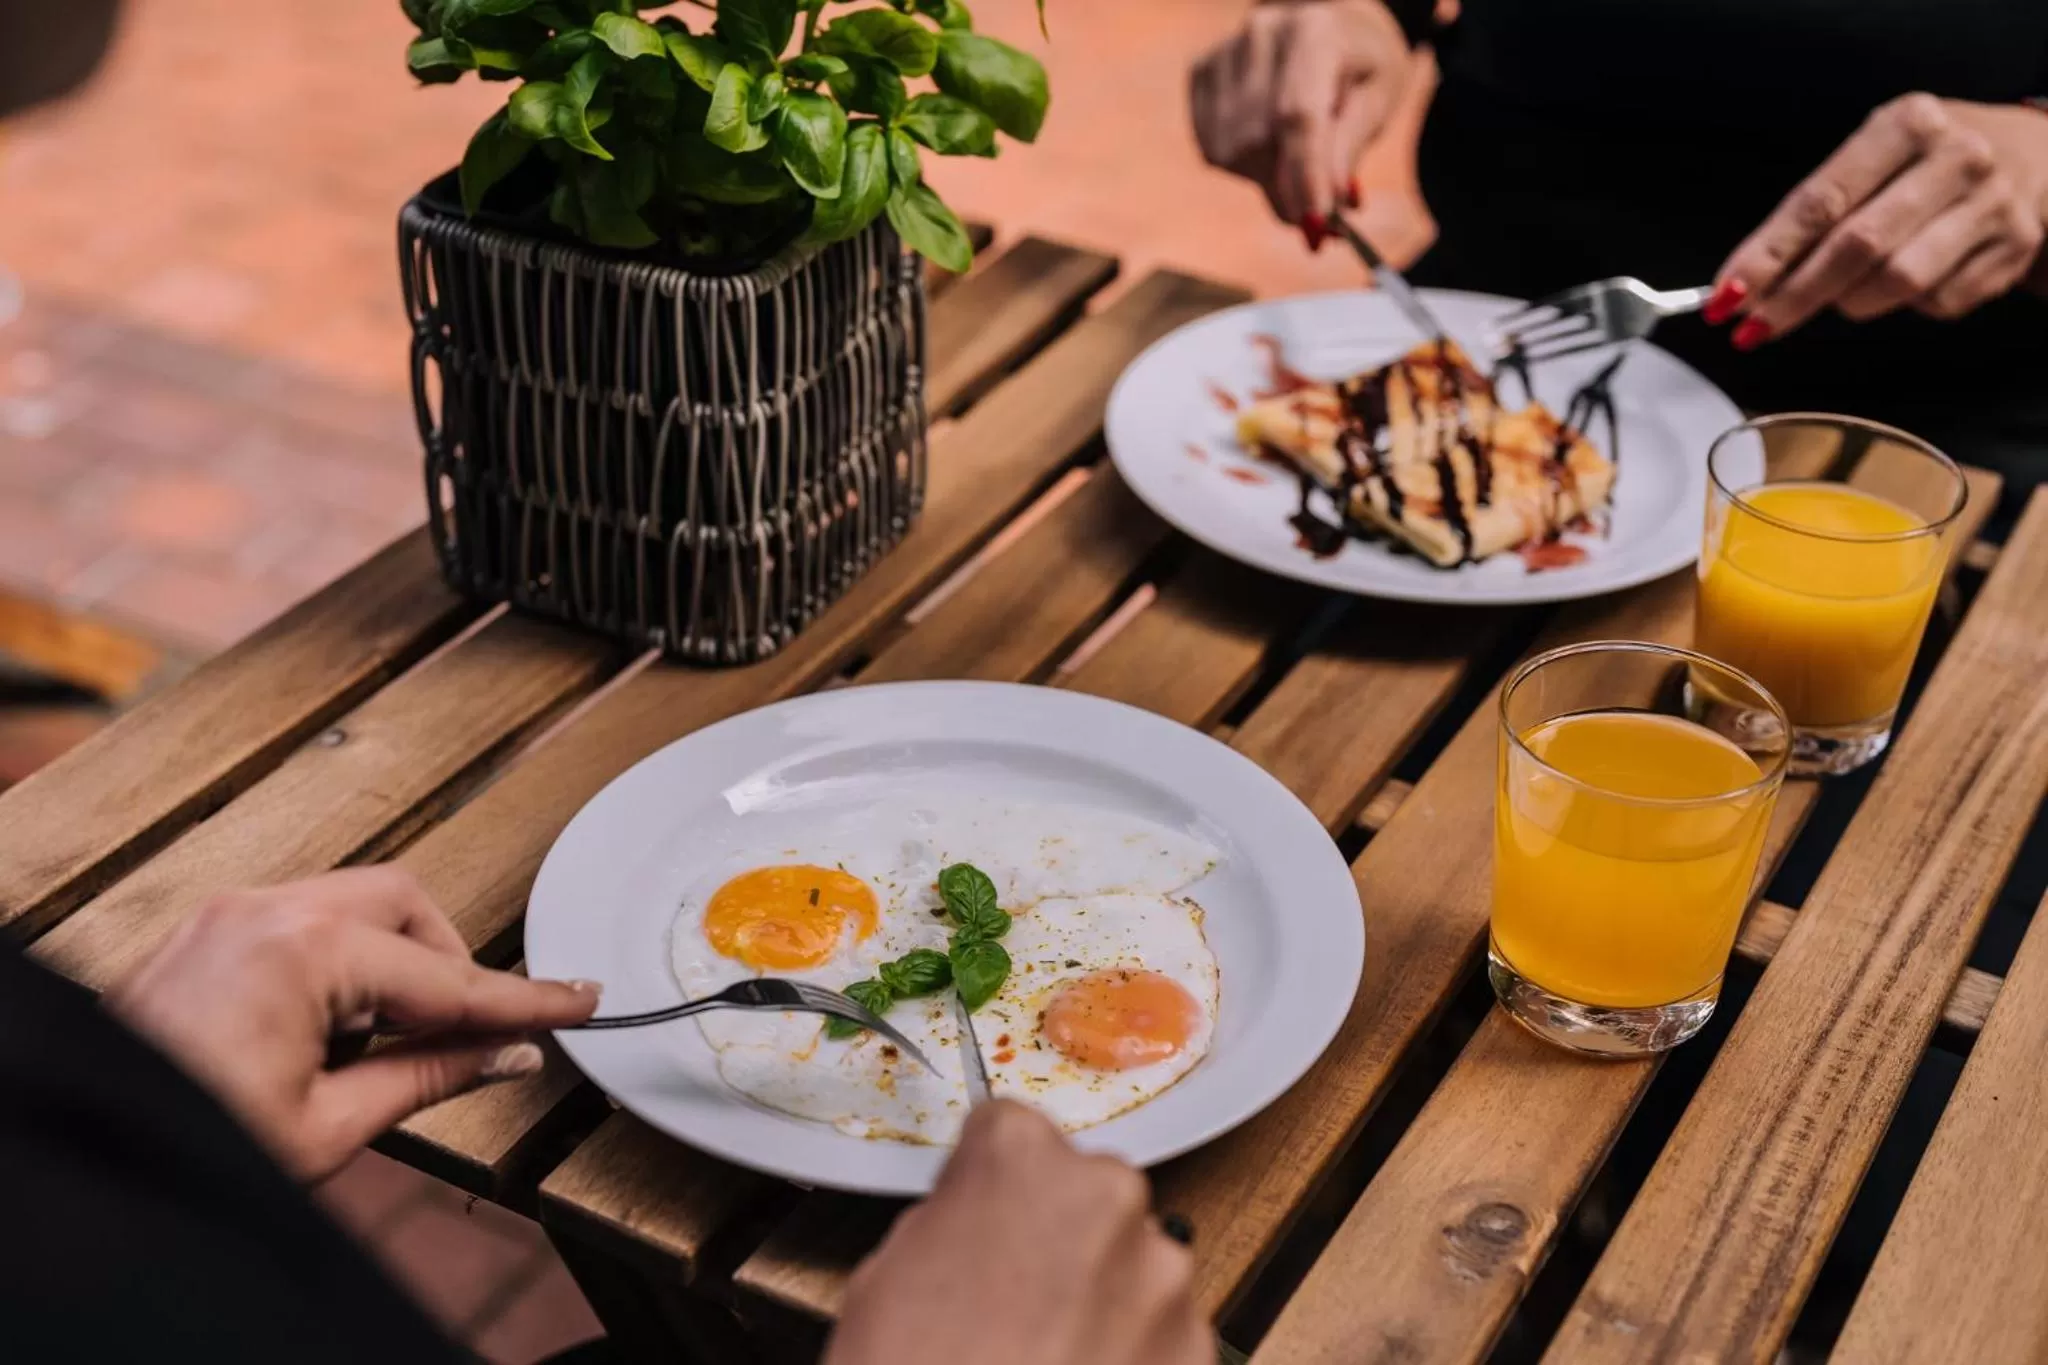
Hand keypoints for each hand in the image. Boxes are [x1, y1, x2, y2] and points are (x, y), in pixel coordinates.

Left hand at [106, 866, 598, 1181]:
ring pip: (357, 908)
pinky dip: (342, 966)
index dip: (522, 998)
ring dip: (393, 966)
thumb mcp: (327, 1127)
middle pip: (404, 907)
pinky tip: (333, 1033)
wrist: (89, 1164)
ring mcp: (229, 915)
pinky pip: (306, 922)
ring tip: (380, 1048)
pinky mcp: (208, 934)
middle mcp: (263, 911)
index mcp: (300, 952)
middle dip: (447, 967)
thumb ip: (428, 1076)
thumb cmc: (188, 1142)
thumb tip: (505, 1053)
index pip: (446, 976)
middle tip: (468, 1037)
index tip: (578, 999)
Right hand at [826, 1102, 1207, 1364]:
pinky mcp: (1197, 1346)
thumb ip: (948, 1227)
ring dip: (1097, 1298)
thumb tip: (972, 1232)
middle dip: (1052, 1237)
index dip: (987, 1183)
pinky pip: (1160, 1332)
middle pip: (1083, 1195)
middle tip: (1004, 1301)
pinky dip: (1130, 1354)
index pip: (1010, 1131)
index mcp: (1021, 1159)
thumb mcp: (885, 1279)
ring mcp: (1162, 1275)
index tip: (978, 1214)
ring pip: (1131, 1264)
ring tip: (1042, 1354)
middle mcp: (1107, 1197)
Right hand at [1189, 0, 1411, 238]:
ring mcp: (1225, 50)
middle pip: (1258, 141)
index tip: (1315, 228)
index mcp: (1315, 31)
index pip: (1298, 116)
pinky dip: (1243, 165)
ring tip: (1296, 164)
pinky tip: (1269, 145)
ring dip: (1265, 179)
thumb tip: (1329, 205)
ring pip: (1230, 152)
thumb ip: (1349, 149)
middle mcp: (1261, 34)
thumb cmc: (1360, 66)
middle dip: (1287, 190)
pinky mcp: (1201, 72)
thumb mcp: (1377, 100)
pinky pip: (1212, 148)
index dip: (1304, 178)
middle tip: (1317, 215)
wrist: (1330, 24)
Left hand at [1711, 95, 2047, 345]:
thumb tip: (1747, 279)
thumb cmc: (1928, 161)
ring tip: (1837, 296)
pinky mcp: (2013, 249)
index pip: (1820, 201)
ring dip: (1849, 304)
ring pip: (1897, 283)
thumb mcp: (1875, 157)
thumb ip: (1816, 210)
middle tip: (1753, 327)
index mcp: (1906, 125)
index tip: (1727, 295)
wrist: (2038, 158)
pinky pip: (1937, 303)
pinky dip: (1906, 307)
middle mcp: (1955, 159)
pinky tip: (1908, 283)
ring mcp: (1991, 206)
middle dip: (1794, 296)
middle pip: (1857, 247)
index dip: (1768, 255)